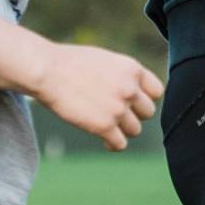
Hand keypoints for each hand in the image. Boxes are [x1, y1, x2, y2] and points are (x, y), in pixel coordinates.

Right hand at [30, 43, 162, 150]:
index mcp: (132, 69)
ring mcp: (118, 109)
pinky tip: (104, 140)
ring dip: (122, 130)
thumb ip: (123, 76)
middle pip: (148, 112)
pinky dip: (112, 144)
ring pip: (135, 130)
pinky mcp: (104, 126)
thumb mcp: (106, 60)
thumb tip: (133, 91)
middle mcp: (130, 89)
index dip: (145, 98)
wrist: (47, 70)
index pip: (157, 91)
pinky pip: (120, 144)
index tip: (133, 102)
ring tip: (107, 126)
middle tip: (116, 114)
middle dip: (134, 114)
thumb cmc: (70, 63)